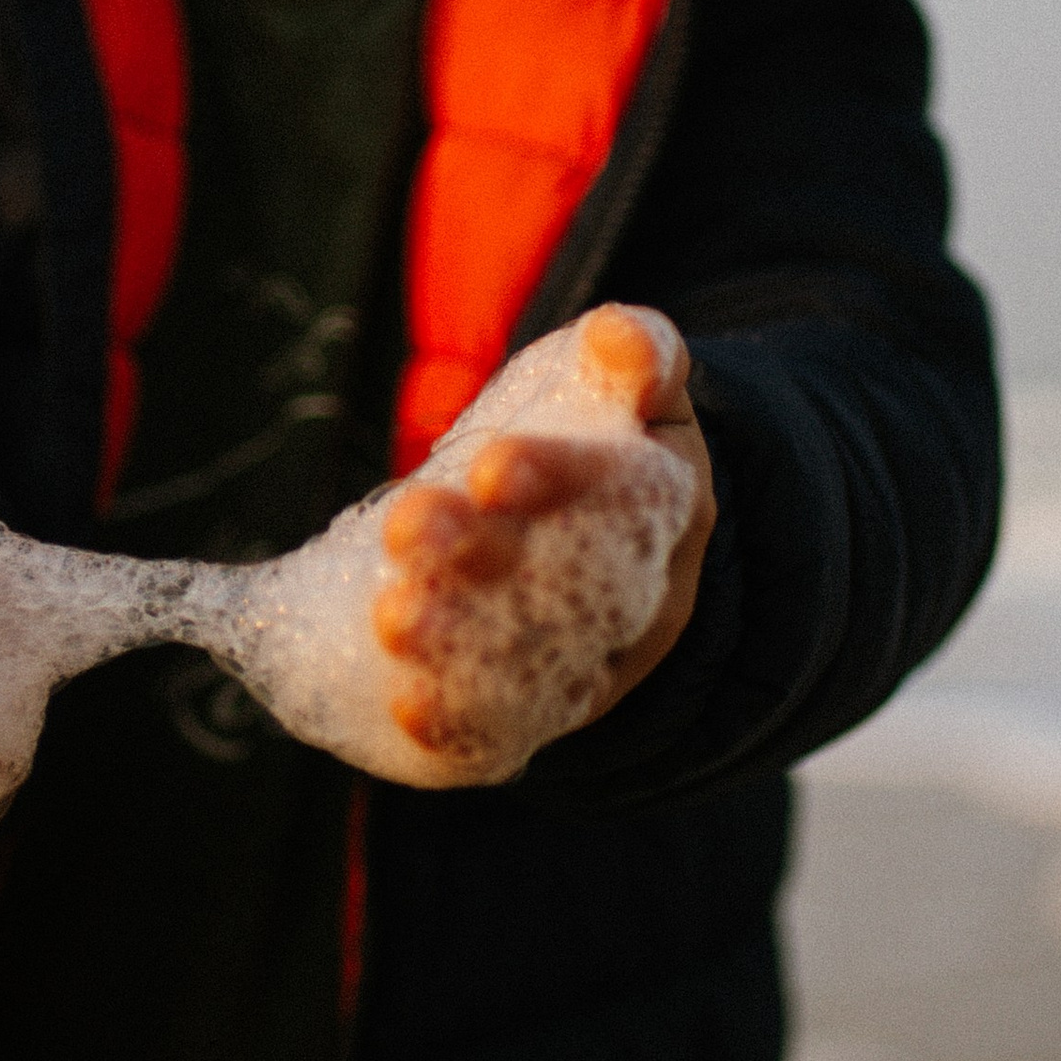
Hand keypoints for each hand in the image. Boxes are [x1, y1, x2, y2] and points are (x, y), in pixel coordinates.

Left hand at [368, 305, 713, 765]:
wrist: (618, 538)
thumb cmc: (598, 440)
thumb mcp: (625, 386)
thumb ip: (633, 355)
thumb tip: (621, 336)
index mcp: (668, 497)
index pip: (629, 487)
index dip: (560, 478)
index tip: (489, 467)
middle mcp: (648, 585)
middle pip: (575, 579)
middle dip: (484, 555)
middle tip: (405, 530)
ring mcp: (605, 655)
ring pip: (544, 657)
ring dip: (466, 642)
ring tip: (392, 620)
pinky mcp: (555, 703)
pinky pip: (517, 724)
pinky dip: (464, 721)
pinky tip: (409, 708)